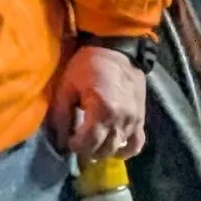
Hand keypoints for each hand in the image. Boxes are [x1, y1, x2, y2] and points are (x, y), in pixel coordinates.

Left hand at [47, 44, 147, 161]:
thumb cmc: (88, 65)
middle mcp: (121, 120)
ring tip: (92, 143)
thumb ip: (61, 117)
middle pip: (102, 150)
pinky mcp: (141, 119)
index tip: (68, 139)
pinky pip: (136, 144)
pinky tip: (113, 148)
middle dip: (87, 150)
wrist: (118, 49)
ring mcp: (133, 121)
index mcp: (102, 111)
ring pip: (117, 149)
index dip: (74, 146)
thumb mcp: (66, 87)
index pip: (87, 144)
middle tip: (78, 140)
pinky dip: (124, 150)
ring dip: (102, 150)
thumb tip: (59, 142)